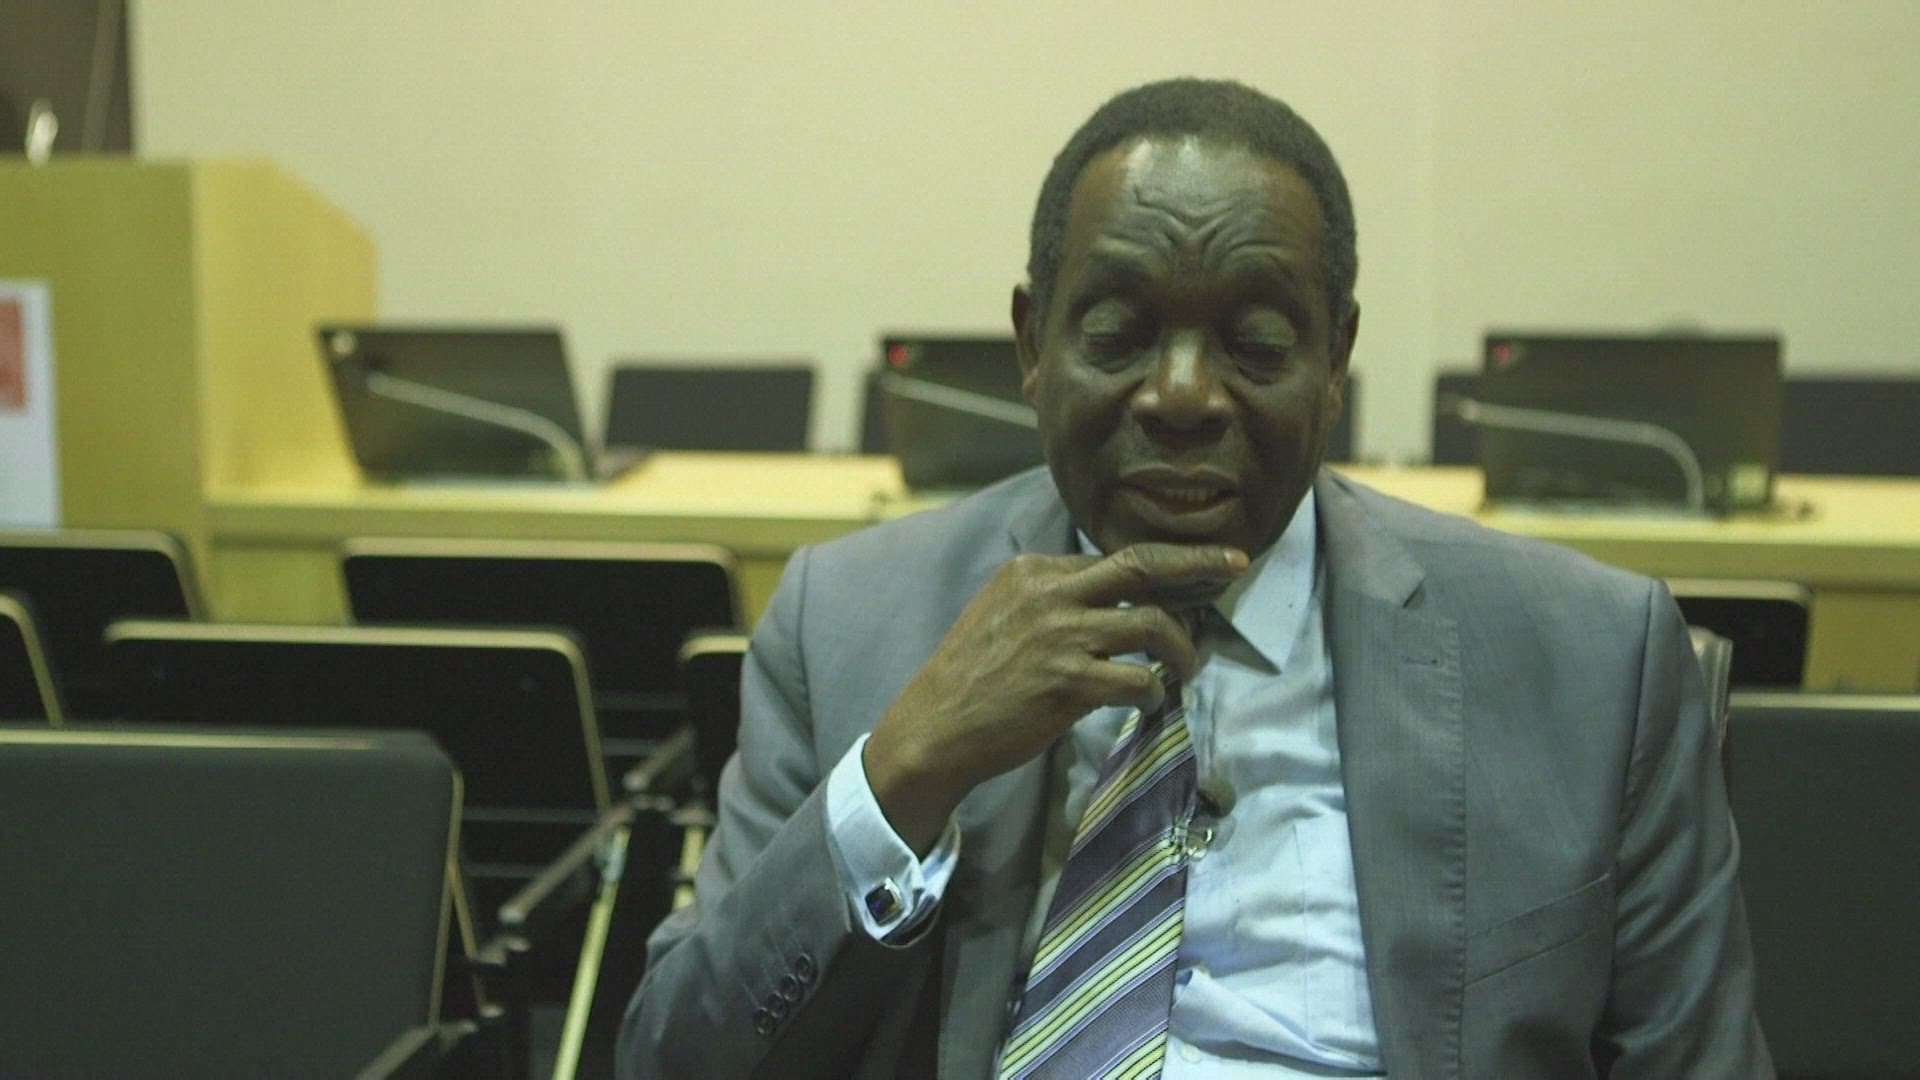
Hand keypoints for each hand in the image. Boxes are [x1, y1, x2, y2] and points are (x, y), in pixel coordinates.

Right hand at [863, 543, 1246, 852]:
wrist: (935, 726)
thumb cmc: (972, 674)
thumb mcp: (1003, 612)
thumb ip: (1053, 597)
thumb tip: (1116, 597)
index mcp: (1033, 571)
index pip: (1115, 557)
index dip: (1166, 566)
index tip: (1201, 569)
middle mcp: (1049, 594)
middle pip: (1143, 566)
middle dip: (1198, 563)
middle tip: (1237, 564)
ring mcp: (1060, 638)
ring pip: (1152, 625)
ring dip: (1183, 649)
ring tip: (1187, 667)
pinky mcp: (1068, 684)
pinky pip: (1138, 680)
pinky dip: (1155, 692)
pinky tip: (1151, 702)